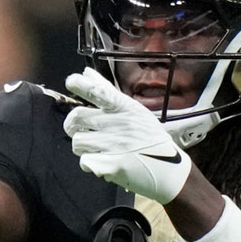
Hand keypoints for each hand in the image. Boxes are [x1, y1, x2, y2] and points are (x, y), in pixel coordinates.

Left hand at [63, 67, 191, 203]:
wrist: (169, 169)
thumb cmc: (150, 137)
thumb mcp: (134, 109)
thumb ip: (108, 91)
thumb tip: (85, 72)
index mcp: (123, 108)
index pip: (95, 89)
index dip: (78, 83)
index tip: (71, 83)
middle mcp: (117, 124)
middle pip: (76, 116)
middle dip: (71, 125)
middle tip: (79, 129)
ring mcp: (114, 145)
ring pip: (77, 142)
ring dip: (83, 146)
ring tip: (96, 148)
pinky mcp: (111, 165)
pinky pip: (85, 162)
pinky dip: (90, 164)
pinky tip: (102, 162)